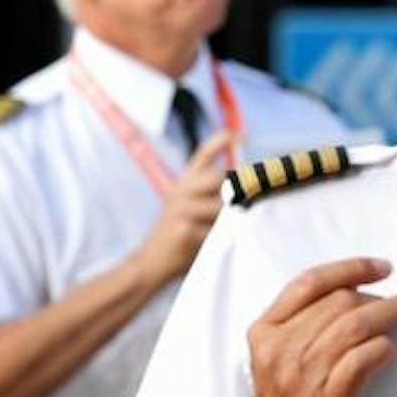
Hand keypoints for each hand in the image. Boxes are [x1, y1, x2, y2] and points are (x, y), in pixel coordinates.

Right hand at [132, 131, 235, 288]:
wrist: (150, 262)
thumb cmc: (178, 236)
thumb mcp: (190, 210)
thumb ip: (210, 197)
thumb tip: (246, 188)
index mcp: (182, 184)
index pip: (201, 155)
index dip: (220, 141)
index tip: (239, 134)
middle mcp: (179, 192)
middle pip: (218, 177)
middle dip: (234, 190)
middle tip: (243, 203)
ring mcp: (180, 210)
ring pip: (221, 206)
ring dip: (228, 221)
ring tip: (222, 231)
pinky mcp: (183, 230)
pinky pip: (216, 231)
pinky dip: (220, 240)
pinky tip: (210, 245)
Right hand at [240, 257, 396, 396]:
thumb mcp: (277, 364)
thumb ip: (301, 330)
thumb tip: (354, 301)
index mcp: (266, 333)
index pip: (309, 282)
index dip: (351, 268)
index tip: (382, 267)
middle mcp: (281, 350)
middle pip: (340, 301)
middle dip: (380, 295)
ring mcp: (302, 376)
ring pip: (355, 325)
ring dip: (393, 313)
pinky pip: (361, 361)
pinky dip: (382, 349)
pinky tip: (393, 350)